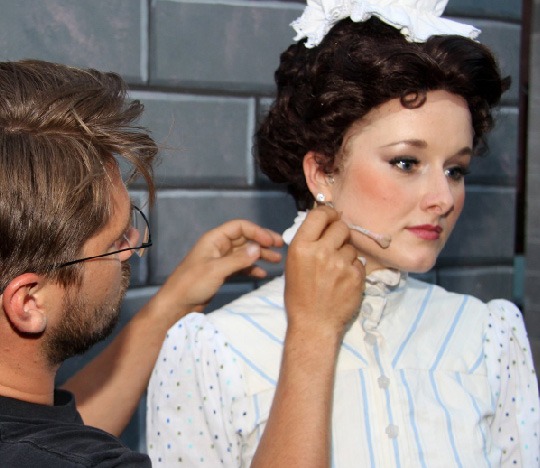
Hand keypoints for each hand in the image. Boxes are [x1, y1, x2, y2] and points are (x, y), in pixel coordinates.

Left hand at [152, 219, 282, 317]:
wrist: (177, 304)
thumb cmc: (193, 283)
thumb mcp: (217, 270)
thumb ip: (239, 259)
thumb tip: (259, 248)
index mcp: (215, 239)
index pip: (240, 227)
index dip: (257, 231)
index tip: (271, 241)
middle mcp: (219, 246)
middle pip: (245, 238)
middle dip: (262, 241)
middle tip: (280, 246)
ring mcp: (221, 260)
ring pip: (245, 252)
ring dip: (260, 255)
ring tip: (276, 260)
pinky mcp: (222, 273)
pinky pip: (241, 266)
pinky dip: (252, 268)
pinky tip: (263, 273)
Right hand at [284, 205, 364, 339]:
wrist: (314, 324)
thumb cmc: (299, 295)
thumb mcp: (293, 264)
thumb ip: (308, 242)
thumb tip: (324, 223)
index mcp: (301, 247)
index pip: (319, 215)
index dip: (328, 213)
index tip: (332, 216)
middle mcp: (321, 251)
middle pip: (340, 226)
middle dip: (339, 233)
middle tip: (335, 244)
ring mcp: (341, 263)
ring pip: (351, 246)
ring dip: (346, 253)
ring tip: (336, 270)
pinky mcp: (356, 276)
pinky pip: (359, 262)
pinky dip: (353, 269)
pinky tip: (343, 281)